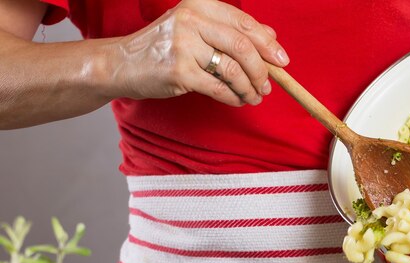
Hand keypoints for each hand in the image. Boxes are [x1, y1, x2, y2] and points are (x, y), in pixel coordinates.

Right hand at [109, 0, 288, 106]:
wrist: (123, 63)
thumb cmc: (164, 47)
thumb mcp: (196, 29)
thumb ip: (231, 30)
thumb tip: (270, 36)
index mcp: (199, 4)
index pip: (244, 23)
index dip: (268, 45)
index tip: (282, 62)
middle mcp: (192, 19)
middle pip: (243, 47)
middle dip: (262, 71)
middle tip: (267, 87)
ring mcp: (184, 45)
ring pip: (234, 70)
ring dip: (249, 88)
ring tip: (253, 98)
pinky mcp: (179, 71)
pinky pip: (219, 88)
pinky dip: (233, 98)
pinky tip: (237, 101)